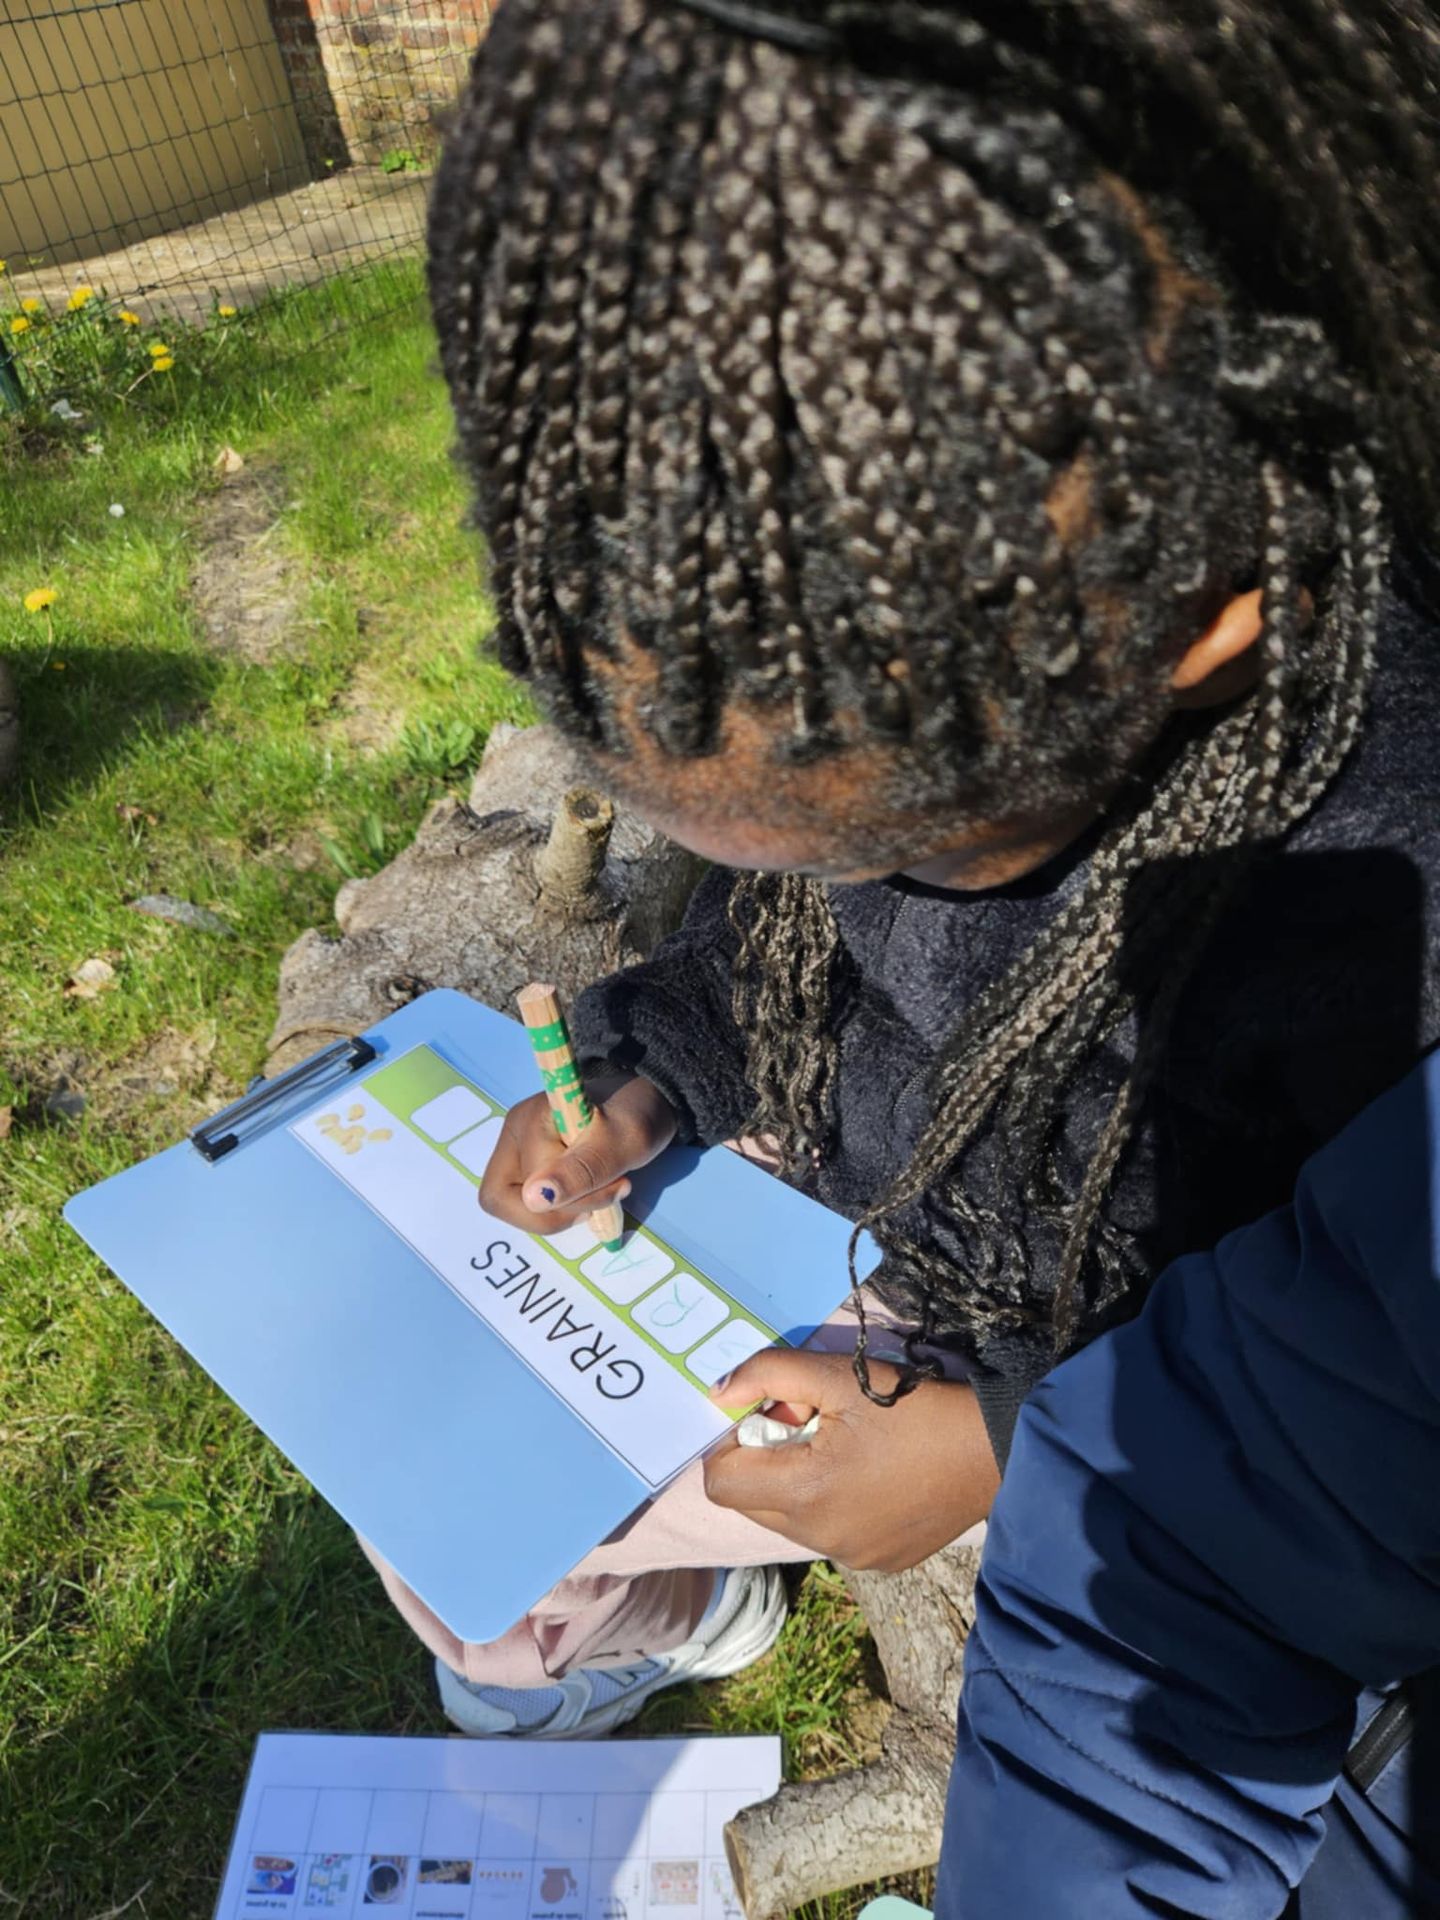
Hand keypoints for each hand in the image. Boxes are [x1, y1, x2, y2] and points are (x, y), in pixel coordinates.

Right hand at [479, 1072, 678, 1232]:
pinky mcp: (529, 1160)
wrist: (648, 1100)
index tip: (613, 1187)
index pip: (521, 1187)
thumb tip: (535, 1199)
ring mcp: (518, 1147)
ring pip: (516, 1204)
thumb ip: (581, 1170)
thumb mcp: (623, 1143)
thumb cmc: (638, 1115)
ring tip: (601, 1191)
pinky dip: (562, 1206)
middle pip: (502, 1198)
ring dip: (562, 1211)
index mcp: (530, 1121)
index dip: (562, 1203)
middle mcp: (514, 1133)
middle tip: (599, 1200)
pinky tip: (591, 1190)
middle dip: (555, 1212)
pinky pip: (531, 1200)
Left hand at [703, 1350, 998, 1571]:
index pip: (720, 1482)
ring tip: (846, 1452)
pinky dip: (832, 1506)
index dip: (729, 1443)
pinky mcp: (879, 1563)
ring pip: (788, 1521)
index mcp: (804, 1493)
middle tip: (810, 1426)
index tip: (768, 1416)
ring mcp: (851, 1557)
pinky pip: (829, 1535)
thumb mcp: (840, 1375)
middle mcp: (819, 1538)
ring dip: (797, 1484)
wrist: (995, 1450)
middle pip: (750, 1504)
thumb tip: (718, 1392)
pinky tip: (873, 1478)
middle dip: (764, 1462)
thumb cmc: (915, 1407)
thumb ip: (771, 1374)